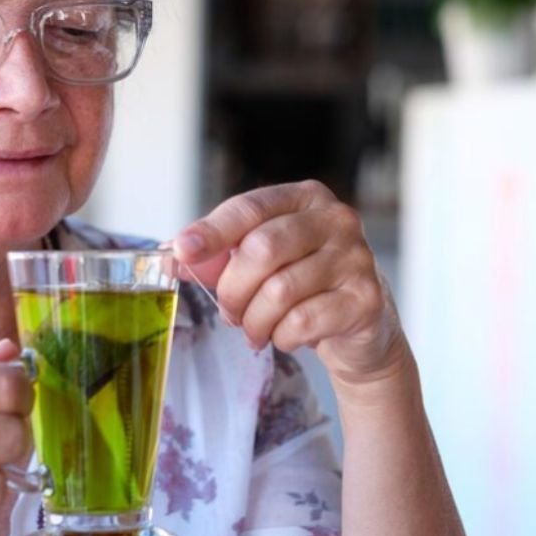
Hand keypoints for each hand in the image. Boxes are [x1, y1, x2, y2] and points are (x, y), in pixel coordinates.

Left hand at [173, 180, 407, 383]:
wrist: (360, 327)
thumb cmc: (304, 286)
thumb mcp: (262, 262)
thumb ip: (219, 255)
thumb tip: (170, 256)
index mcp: (306, 198)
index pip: (250, 207)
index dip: (212, 230)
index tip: (182, 250)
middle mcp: (337, 220)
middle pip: (261, 250)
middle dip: (233, 289)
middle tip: (229, 311)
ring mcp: (356, 258)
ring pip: (279, 292)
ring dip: (255, 321)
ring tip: (256, 330)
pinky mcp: (364, 299)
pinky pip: (303, 322)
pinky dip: (282, 337)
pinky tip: (286, 336)